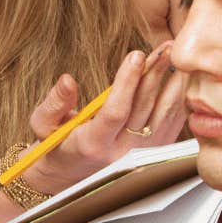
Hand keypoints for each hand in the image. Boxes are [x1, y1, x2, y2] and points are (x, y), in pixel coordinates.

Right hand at [22, 44, 187, 193]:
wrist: (70, 175)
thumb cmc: (56, 144)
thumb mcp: (43, 123)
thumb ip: (54, 102)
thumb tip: (68, 80)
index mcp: (93, 144)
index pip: (115, 111)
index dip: (127, 82)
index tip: (136, 55)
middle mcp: (120, 154)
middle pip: (144, 109)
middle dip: (154, 74)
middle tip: (165, 47)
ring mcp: (140, 156)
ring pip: (164, 116)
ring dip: (172, 84)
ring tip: (176, 57)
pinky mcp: (153, 154)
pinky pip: (173, 125)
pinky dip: (178, 100)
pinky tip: (179, 78)